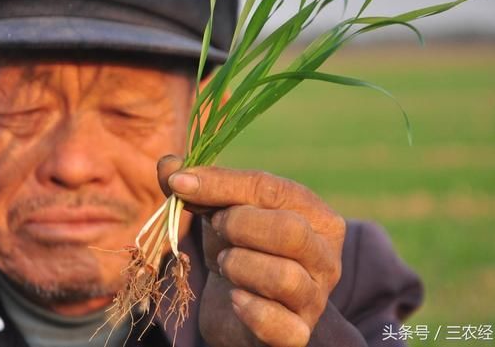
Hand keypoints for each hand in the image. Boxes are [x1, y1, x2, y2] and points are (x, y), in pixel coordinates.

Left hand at [157, 156, 345, 346]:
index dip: (222, 184)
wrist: (240, 308)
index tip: (180, 183)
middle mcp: (326, 255)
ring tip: (226, 263)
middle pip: (290, 231)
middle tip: (217, 228)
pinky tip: (234, 298)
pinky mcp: (298, 333)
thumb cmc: (238, 248)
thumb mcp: (219, 212)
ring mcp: (316, 297)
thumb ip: (195, 187)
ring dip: (240, 266)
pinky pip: (278, 324)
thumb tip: (168, 164)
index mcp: (315, 215)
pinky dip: (249, 309)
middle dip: (239, 225)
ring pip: (284, 276)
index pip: (272, 190)